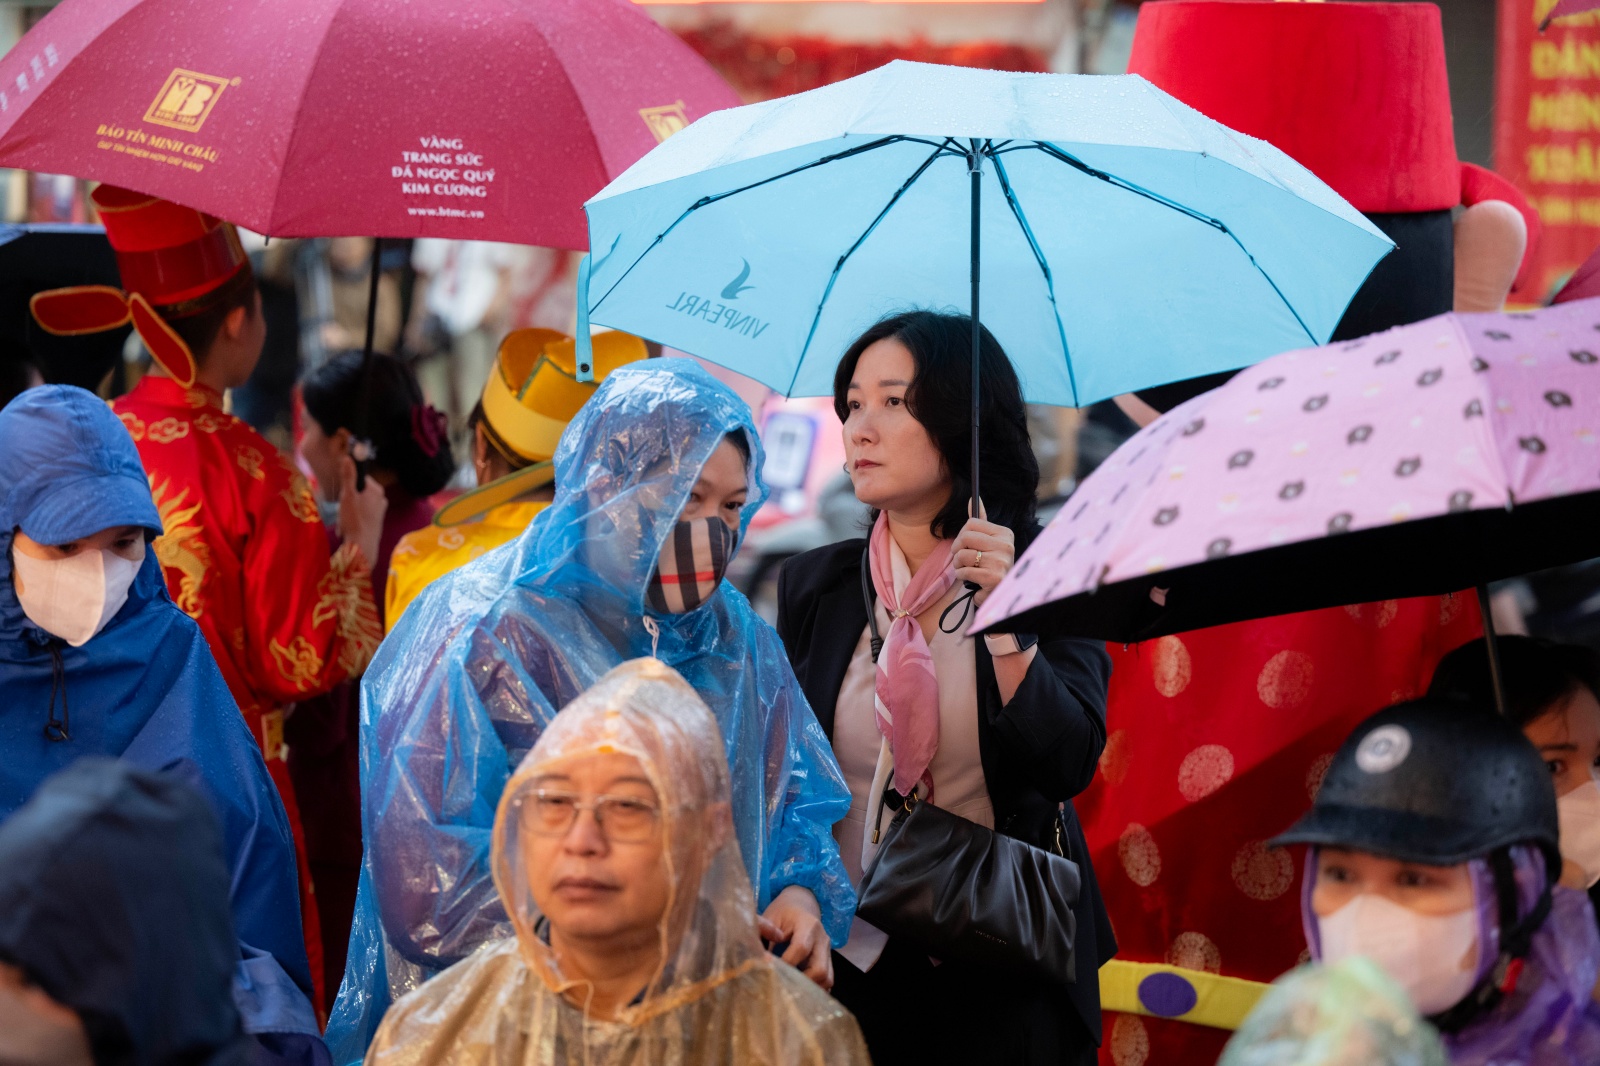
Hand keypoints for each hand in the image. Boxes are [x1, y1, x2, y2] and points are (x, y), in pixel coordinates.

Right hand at [337, 452, 386, 568]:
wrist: (362, 547)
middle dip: (347, 502)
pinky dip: (353, 521)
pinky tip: (348, 529)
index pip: (358, 479)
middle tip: (342, 512)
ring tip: (344, 522)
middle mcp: (382, 498)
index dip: (348, 486)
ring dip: (347, 513)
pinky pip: (361, 516)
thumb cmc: (354, 520)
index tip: (343, 496)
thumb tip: (348, 457)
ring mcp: (380, 511)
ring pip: (358, 505)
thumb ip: (348, 476)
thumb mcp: (348, 496)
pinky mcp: (377, 522)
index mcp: (377, 489)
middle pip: (358, 492)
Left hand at [757, 885, 832, 989]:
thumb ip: (765, 935)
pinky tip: (798, 989)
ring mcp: (827, 951)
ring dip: (808, 987)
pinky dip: (814, 988)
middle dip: (800, 981)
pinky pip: (827, 980)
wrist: (800, 906)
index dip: (785, 963)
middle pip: (819, 969)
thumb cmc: (782, 913)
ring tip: (789, 988)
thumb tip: (758, 959)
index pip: (801, 948)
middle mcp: (822, 939)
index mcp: (808, 925)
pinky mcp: (828, 961)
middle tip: (782, 984)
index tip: (769, 969)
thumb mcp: (771, 917)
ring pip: (827, 979)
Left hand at [951, 500, 1014, 606]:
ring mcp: (1001, 562)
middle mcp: (1006, 546)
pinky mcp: (993, 578)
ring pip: (963, 555)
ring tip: (966, 569)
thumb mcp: (987, 541)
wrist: (996, 592)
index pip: (972, 523)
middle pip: (965, 537)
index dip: (962, 535)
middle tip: (961, 558)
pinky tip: (970, 579)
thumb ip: (980, 521)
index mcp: (1005, 534)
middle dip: (957, 549)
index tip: (964, 544)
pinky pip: (964, 571)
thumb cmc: (989, 564)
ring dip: (958, 565)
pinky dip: (961, 576)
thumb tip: (973, 498)